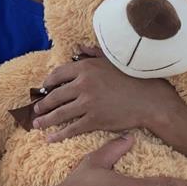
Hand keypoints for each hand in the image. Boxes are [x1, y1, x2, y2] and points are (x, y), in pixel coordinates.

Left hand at [32, 45, 180, 142]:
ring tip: (37, 124)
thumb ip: (94, 53)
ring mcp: (88, 103)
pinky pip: (72, 128)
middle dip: (43, 104)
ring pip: (60, 113)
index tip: (44, 88)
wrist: (151, 101)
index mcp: (86, 68)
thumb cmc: (135, 78)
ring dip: (45, 119)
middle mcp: (83, 84)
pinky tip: (50, 138)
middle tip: (36, 109)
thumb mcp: (114, 60)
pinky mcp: (94, 120)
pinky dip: (59, 134)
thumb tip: (80, 47)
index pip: (59, 74)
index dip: (48, 82)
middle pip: (55, 95)